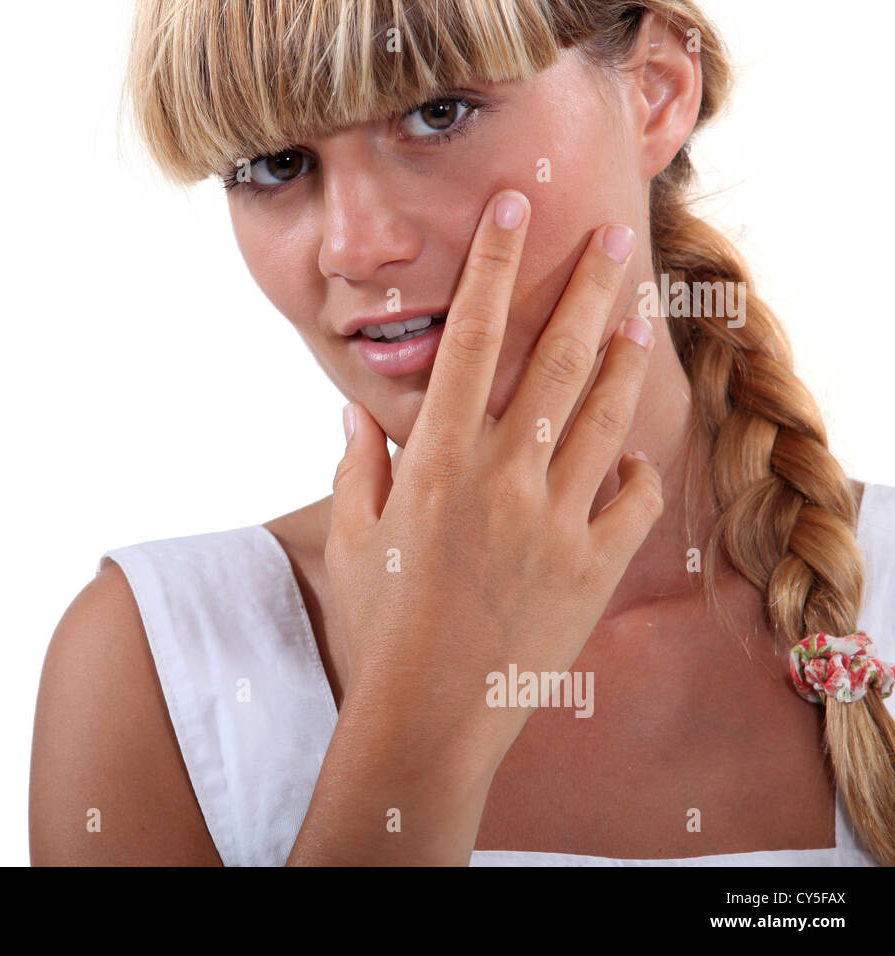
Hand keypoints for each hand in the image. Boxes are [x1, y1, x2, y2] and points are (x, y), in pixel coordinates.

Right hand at [326, 189, 661, 757]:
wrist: (429, 715)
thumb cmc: (380, 624)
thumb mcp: (354, 539)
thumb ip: (359, 468)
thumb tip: (357, 415)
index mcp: (439, 460)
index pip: (469, 338)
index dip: (493, 266)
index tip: (512, 209)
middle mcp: (504, 476)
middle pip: (557, 360)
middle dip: (587, 287)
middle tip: (614, 236)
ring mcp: (556, 520)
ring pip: (606, 417)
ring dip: (626, 359)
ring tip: (640, 316)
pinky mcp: (593, 566)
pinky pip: (631, 501)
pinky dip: (635, 471)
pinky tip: (631, 455)